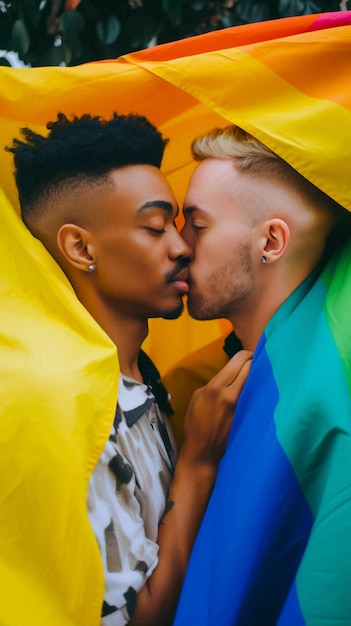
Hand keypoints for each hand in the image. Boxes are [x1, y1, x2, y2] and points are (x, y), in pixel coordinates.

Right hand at [181, 350, 251, 465]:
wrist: (202, 451)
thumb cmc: (196, 424)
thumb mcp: (198, 396)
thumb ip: (214, 382)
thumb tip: (229, 375)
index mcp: (215, 386)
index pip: (240, 360)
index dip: (246, 355)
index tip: (248, 356)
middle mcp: (230, 395)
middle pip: (252, 367)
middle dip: (254, 363)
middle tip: (256, 363)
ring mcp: (241, 407)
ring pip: (258, 382)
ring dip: (259, 377)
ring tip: (259, 377)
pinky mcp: (248, 417)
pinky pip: (257, 398)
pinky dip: (258, 392)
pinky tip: (258, 393)